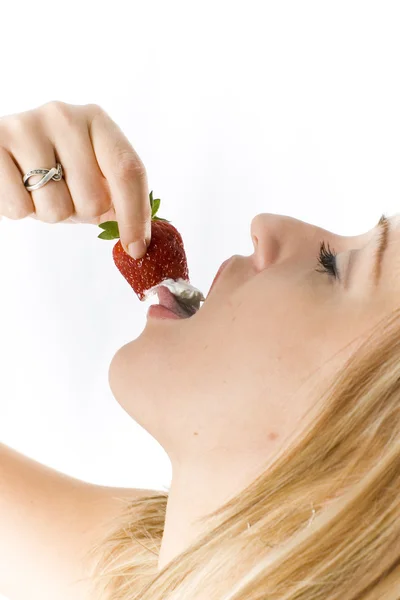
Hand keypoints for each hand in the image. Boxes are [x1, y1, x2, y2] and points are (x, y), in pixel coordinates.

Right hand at [0, 101, 151, 258]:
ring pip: (55, 209)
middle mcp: (64, 116)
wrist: (3, 154)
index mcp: (97, 121)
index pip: (128, 172)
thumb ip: (119, 201)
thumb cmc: (54, 170)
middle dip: (79, 212)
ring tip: (38, 191)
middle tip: (64, 195)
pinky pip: (19, 208)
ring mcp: (26, 126)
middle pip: (93, 199)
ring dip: (48, 213)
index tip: (136, 249)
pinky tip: (15, 187)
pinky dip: (20, 211)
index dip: (136, 216)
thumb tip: (141, 244)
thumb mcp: (92, 178)